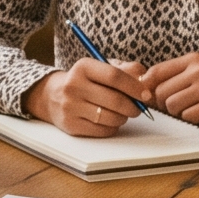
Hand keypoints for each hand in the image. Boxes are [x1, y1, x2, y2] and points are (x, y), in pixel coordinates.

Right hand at [31, 59, 152, 137]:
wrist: (52, 96)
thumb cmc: (86, 81)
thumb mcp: (101, 68)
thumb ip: (126, 70)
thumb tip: (146, 82)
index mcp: (83, 67)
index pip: (115, 77)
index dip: (135, 87)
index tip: (146, 94)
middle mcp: (73, 86)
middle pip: (115, 100)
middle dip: (133, 107)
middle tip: (137, 108)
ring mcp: (70, 107)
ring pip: (111, 118)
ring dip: (123, 118)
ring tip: (121, 113)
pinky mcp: (71, 125)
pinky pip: (103, 130)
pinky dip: (112, 127)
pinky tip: (109, 120)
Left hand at [141, 53, 198, 126]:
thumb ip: (178, 77)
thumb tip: (146, 89)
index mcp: (193, 59)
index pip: (156, 71)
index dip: (148, 88)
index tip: (151, 98)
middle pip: (161, 92)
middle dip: (164, 104)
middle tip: (178, 108)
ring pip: (172, 105)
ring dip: (179, 113)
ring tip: (193, 110)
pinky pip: (188, 116)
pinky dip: (192, 119)